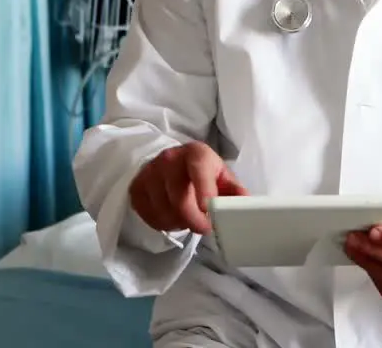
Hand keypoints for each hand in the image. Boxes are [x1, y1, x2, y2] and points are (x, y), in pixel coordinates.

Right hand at [129, 141, 247, 234]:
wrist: (172, 163)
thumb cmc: (203, 172)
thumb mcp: (222, 177)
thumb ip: (235, 192)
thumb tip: (245, 206)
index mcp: (196, 153)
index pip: (198, 168)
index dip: (204, 189)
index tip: (208, 209)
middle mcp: (169, 159)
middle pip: (179, 198)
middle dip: (194, 219)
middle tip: (205, 228)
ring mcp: (149, 173)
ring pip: (164, 211)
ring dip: (179, 223)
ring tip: (188, 218)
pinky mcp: (136, 188)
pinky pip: (149, 216)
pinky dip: (163, 224)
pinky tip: (172, 217)